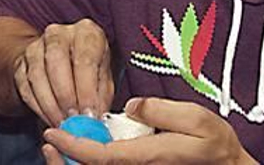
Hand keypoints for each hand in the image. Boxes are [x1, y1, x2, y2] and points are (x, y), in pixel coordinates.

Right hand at [13, 18, 113, 126]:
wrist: (62, 59)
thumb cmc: (88, 68)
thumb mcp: (102, 77)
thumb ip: (100, 96)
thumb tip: (95, 117)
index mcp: (85, 33)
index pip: (85, 58)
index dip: (86, 89)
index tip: (89, 113)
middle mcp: (59, 34)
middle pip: (57, 62)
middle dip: (65, 96)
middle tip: (73, 120)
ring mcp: (36, 46)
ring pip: (38, 75)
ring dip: (50, 104)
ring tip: (62, 123)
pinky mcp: (20, 62)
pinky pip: (25, 86)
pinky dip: (37, 106)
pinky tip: (49, 118)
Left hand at [42, 98, 255, 164]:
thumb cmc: (215, 145)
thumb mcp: (197, 119)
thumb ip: (162, 110)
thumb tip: (130, 106)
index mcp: (149, 157)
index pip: (102, 156)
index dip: (74, 146)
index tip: (53, 133)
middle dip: (66, 160)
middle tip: (48, 141)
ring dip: (75, 163)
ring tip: (58, 146)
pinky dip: (90, 162)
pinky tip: (83, 152)